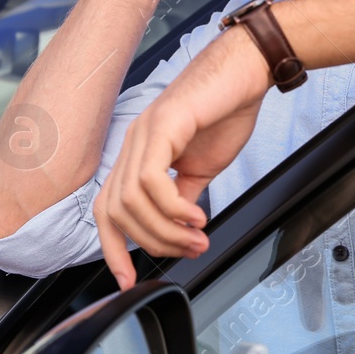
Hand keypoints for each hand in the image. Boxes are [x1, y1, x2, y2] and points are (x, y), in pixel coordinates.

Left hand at [94, 25, 273, 288]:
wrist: (247, 72)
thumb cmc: (226, 111)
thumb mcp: (201, 168)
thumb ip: (183, 198)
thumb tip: (176, 229)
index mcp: (137, 155)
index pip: (107, 209)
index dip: (112, 249)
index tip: (128, 281)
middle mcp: (132, 144)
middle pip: (116, 212)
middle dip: (153, 242)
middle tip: (190, 249)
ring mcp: (143, 133)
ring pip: (131, 201)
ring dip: (166, 229)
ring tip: (198, 236)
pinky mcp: (162, 125)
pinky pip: (151, 180)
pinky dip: (172, 207)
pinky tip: (196, 215)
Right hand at [282, 165, 354, 331]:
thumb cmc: (335, 174)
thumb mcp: (305, 212)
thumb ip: (291, 245)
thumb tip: (272, 277)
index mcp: (321, 232)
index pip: (312, 274)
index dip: (312, 301)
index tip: (313, 324)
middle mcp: (347, 235)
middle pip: (344, 275)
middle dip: (345, 291)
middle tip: (345, 299)